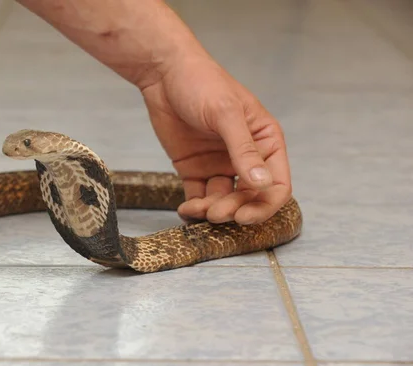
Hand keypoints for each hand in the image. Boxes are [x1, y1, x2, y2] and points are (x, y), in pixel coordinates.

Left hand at [141, 53, 291, 224]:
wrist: (163, 74)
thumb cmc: (201, 83)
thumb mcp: (225, 114)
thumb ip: (244, 150)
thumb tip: (263, 184)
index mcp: (265, 141)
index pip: (276, 183)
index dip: (264, 205)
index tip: (243, 216)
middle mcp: (245, 157)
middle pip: (249, 198)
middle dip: (234, 210)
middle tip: (216, 213)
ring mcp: (219, 165)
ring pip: (223, 201)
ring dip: (213, 211)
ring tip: (197, 209)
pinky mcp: (195, 169)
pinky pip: (199, 196)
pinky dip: (194, 208)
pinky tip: (187, 209)